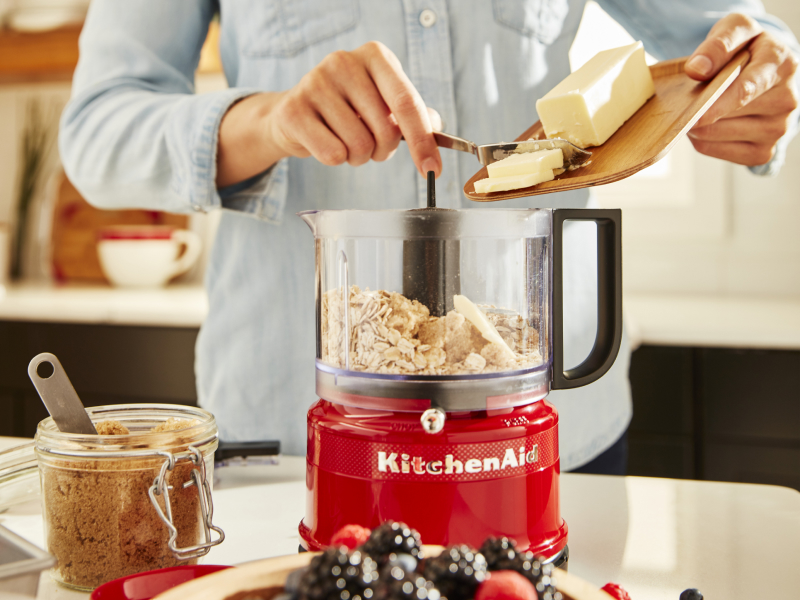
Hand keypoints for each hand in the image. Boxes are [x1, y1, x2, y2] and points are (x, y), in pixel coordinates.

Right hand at [216, 41, 441, 187]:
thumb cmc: (347, 109)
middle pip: (385, 130)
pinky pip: (332, 154)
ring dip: (358, 157)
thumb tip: (436, 129)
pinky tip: (325, 143)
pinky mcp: (293, 110)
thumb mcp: (383, 103)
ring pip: (359, 146)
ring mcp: (315, 83)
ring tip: (346, 142)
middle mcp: (344, 62)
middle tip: (371, 147)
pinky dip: (336, 159)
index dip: (423, 142)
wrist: (295, 113)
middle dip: (383, 151)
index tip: (433, 170)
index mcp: (375, 56)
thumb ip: (413, 114)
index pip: (407, 103)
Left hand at [685, 13, 797, 165]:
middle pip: (727, 116)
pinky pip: (715, 151)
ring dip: (697, 124)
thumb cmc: (746, 48)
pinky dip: (701, 140)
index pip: (745, 90)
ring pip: (716, 135)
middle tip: (691, 97)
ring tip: (701, 108)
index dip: (714, 104)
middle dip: (699, 108)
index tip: (692, 110)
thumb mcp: (735, 30)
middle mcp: (786, 100)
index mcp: (781, 66)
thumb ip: (717, 45)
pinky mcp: (762, 152)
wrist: (762, 69)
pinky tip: (707, 125)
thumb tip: (696, 70)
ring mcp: (777, 129)